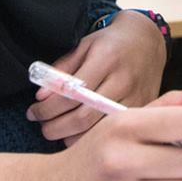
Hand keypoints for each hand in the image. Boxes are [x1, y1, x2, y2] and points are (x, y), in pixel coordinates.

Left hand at [28, 12, 169, 142]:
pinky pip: (112, 133)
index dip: (47, 107)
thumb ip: (62, 70)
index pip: (70, 94)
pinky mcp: (143, 111)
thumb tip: (41, 96)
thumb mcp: (84, 46)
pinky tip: (78, 134)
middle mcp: (122, 81)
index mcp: (105, 60)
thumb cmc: (111, 43)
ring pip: (97, 131)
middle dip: (55, 127)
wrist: (148, 41)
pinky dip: (91, 139)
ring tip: (56, 130)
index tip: (33, 111)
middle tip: (41, 126)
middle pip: (82, 117)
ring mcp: (135, 98)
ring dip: (70, 136)